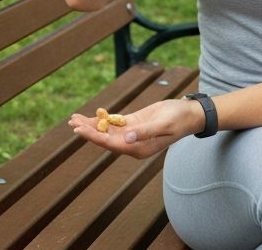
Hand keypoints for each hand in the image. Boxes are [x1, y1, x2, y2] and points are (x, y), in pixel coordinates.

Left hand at [68, 98, 199, 159]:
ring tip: (75, 118)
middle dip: (88, 130)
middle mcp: (133, 144)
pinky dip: (103, 119)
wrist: (189, 114)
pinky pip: (115, 123)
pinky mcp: (134, 124)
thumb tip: (127, 138)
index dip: (94, 136)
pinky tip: (93, 115)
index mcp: (138, 148)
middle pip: (105, 138)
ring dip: (92, 125)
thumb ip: (145, 132)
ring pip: (108, 130)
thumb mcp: (163, 125)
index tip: (80, 130)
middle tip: (72, 122)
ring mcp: (132, 134)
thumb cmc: (178, 120)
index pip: (111, 143)